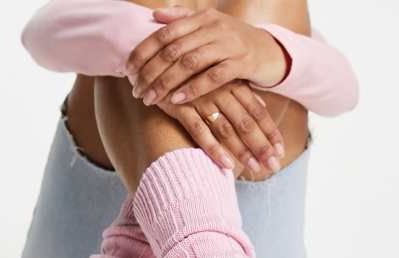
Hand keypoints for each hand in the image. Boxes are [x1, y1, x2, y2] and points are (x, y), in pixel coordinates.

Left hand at [127, 7, 286, 105]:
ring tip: (151, 99)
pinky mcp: (241, 63)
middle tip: (136, 91)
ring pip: (189, 63)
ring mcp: (228, 44)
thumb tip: (154, 16)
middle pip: (173, 50)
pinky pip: (213, 77)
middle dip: (151, 72)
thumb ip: (182, 20)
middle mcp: (213, 28)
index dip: (143, 51)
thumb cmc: (234, 43)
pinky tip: (177, 100)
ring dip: (166, 83)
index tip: (127, 70)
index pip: (164, 33)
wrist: (271, 51)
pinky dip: (193, 89)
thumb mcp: (209, 27)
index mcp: (201, 18)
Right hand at [157, 81, 283, 173]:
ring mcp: (201, 99)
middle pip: (246, 123)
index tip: (281, 152)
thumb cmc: (192, 72)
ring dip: (242, 150)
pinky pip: (199, 131)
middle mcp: (221, 91)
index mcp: (233, 83)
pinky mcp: (181, 107)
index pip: (258, 112)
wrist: (155, 57)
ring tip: (255, 168)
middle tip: (274, 166)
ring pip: (227, 129)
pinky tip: (226, 164)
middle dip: (262, 146)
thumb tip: (262, 105)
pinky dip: (214, 148)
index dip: (270, 132)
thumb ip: (241, 92)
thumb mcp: (220, 77)